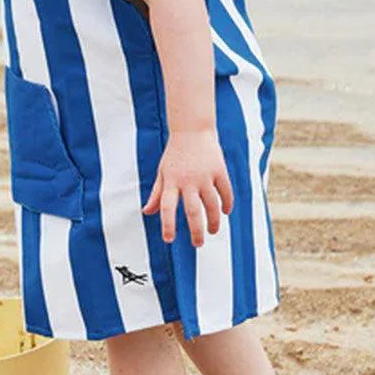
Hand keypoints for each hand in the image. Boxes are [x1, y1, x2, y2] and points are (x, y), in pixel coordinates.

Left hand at [142, 129, 233, 245]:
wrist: (192, 130)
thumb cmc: (175, 154)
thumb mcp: (162, 173)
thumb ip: (156, 194)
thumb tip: (147, 212)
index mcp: (171, 181)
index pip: (167, 207)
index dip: (167, 224)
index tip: (169, 239)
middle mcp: (188, 180)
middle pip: (193, 211)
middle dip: (196, 231)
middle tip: (198, 244)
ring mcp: (205, 175)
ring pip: (212, 205)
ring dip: (214, 221)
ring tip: (213, 231)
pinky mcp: (219, 170)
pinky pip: (226, 192)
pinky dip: (227, 204)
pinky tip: (225, 213)